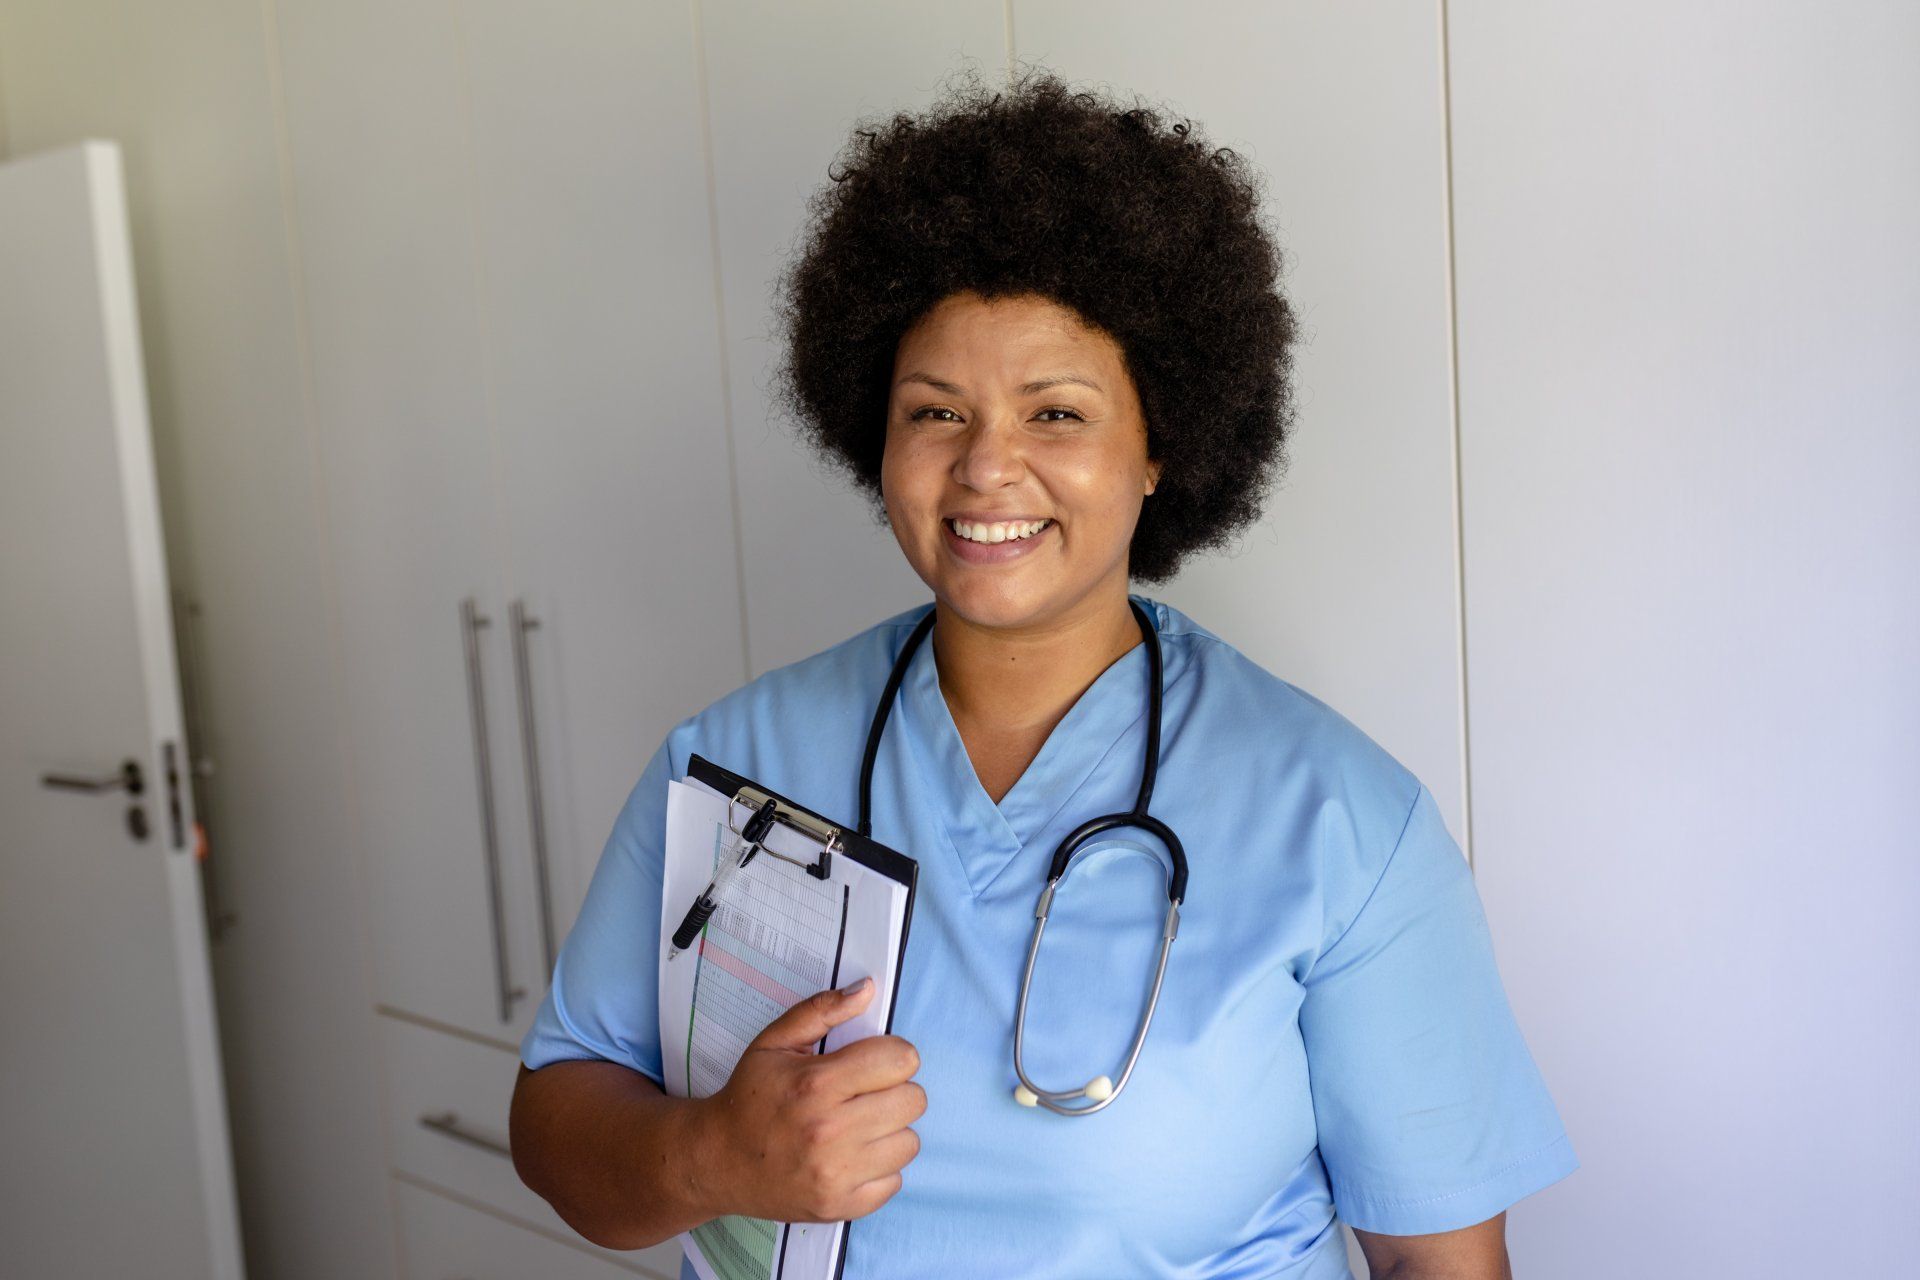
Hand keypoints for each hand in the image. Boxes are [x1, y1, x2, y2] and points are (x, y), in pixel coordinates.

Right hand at [694, 977, 925, 1223]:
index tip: (872, 1061)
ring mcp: (836, 1174)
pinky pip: (896, 1181)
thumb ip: (822, 1011)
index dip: (892, 1054)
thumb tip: (867, 989)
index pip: (900, 1060)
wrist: (717, 1161)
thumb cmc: (748, 1098)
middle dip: (894, 1090)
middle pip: (913, 1100)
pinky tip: (851, 1157)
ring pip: (910, 1141)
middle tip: (865, 1094)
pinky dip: (879, 1168)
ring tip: (858, 1125)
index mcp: (816, 1084)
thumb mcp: (774, 1042)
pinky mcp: (840, 1206)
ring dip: (890, 1130)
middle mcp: (830, 1132)